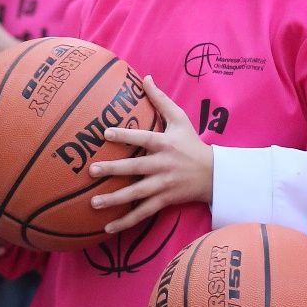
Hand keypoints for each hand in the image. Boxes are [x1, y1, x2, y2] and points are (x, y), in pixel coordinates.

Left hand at [89, 76, 212, 234]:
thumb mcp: (180, 119)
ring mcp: (163, 185)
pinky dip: (126, 222)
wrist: (214, 174)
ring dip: (115, 200)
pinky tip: (108, 228)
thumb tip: (145, 77)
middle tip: (92, 171)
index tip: (105, 133)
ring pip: (137, 194)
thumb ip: (160, 99)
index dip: (126, 135)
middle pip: (135, 168)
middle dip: (113, 170)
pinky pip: (143, 213)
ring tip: (93, 204)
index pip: (143, 138)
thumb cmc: (192, 143)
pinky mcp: (164, 201)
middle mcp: (163, 165)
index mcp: (165, 144)